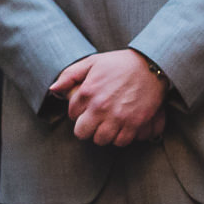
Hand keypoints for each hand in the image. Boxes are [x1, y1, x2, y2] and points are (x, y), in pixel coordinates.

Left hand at [49, 49, 167, 146]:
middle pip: (83, 133)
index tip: (85, 109)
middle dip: (85, 129)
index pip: (72, 114)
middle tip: (92, 122)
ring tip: (106, 126)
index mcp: (87, 92)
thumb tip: (54, 89)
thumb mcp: (91, 62)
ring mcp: (117, 117)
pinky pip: (121, 141)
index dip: (77, 113)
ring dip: (102, 135)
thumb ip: (69, 75)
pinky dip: (119, 138)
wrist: (150, 66)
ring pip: (101, 140)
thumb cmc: (119, 63)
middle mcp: (100, 107)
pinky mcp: (134, 123)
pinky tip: (120, 128)